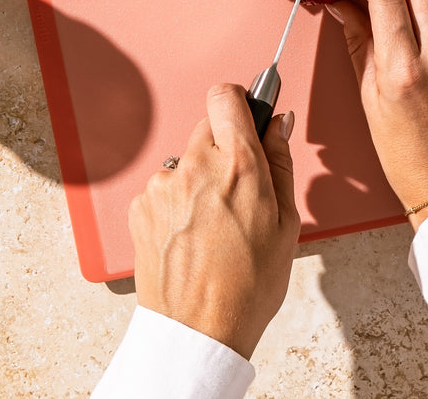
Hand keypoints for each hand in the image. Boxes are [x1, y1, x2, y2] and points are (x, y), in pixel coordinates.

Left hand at [128, 83, 299, 357]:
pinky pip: (165, 188)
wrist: (199, 333)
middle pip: (208, 127)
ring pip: (186, 160)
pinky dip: (177, 203)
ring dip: (199, 178)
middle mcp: (195, 166)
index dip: (240, 101)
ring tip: (214, 224)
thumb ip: (280, 161)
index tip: (249, 113)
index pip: (227, 95)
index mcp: (238, 164)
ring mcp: (163, 187)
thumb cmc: (248, 285)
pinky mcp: (141, 208)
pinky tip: (192, 236)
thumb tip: (278, 124)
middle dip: (224, 147)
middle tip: (240, 186)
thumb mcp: (286, 221)